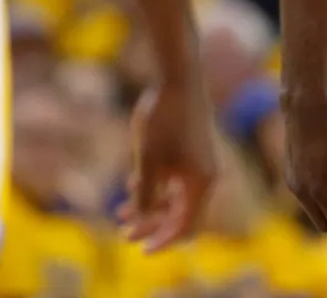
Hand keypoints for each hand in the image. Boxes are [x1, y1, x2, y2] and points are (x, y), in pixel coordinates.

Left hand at [119, 77, 217, 250]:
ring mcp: (201, 162)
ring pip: (175, 196)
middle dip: (151, 224)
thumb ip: (145, 193)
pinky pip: (176, 179)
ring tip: (120, 211)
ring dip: (149, 206)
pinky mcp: (194, 149)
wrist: (179, 76)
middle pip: (181, 213)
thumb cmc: (164, 118)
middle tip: (123, 233)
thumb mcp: (147, 160)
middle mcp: (206, 175)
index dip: (162, 240)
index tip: (140, 250)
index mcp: (202, 182)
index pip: (185, 225)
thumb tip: (142, 216)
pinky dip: (155, 187)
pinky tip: (131, 183)